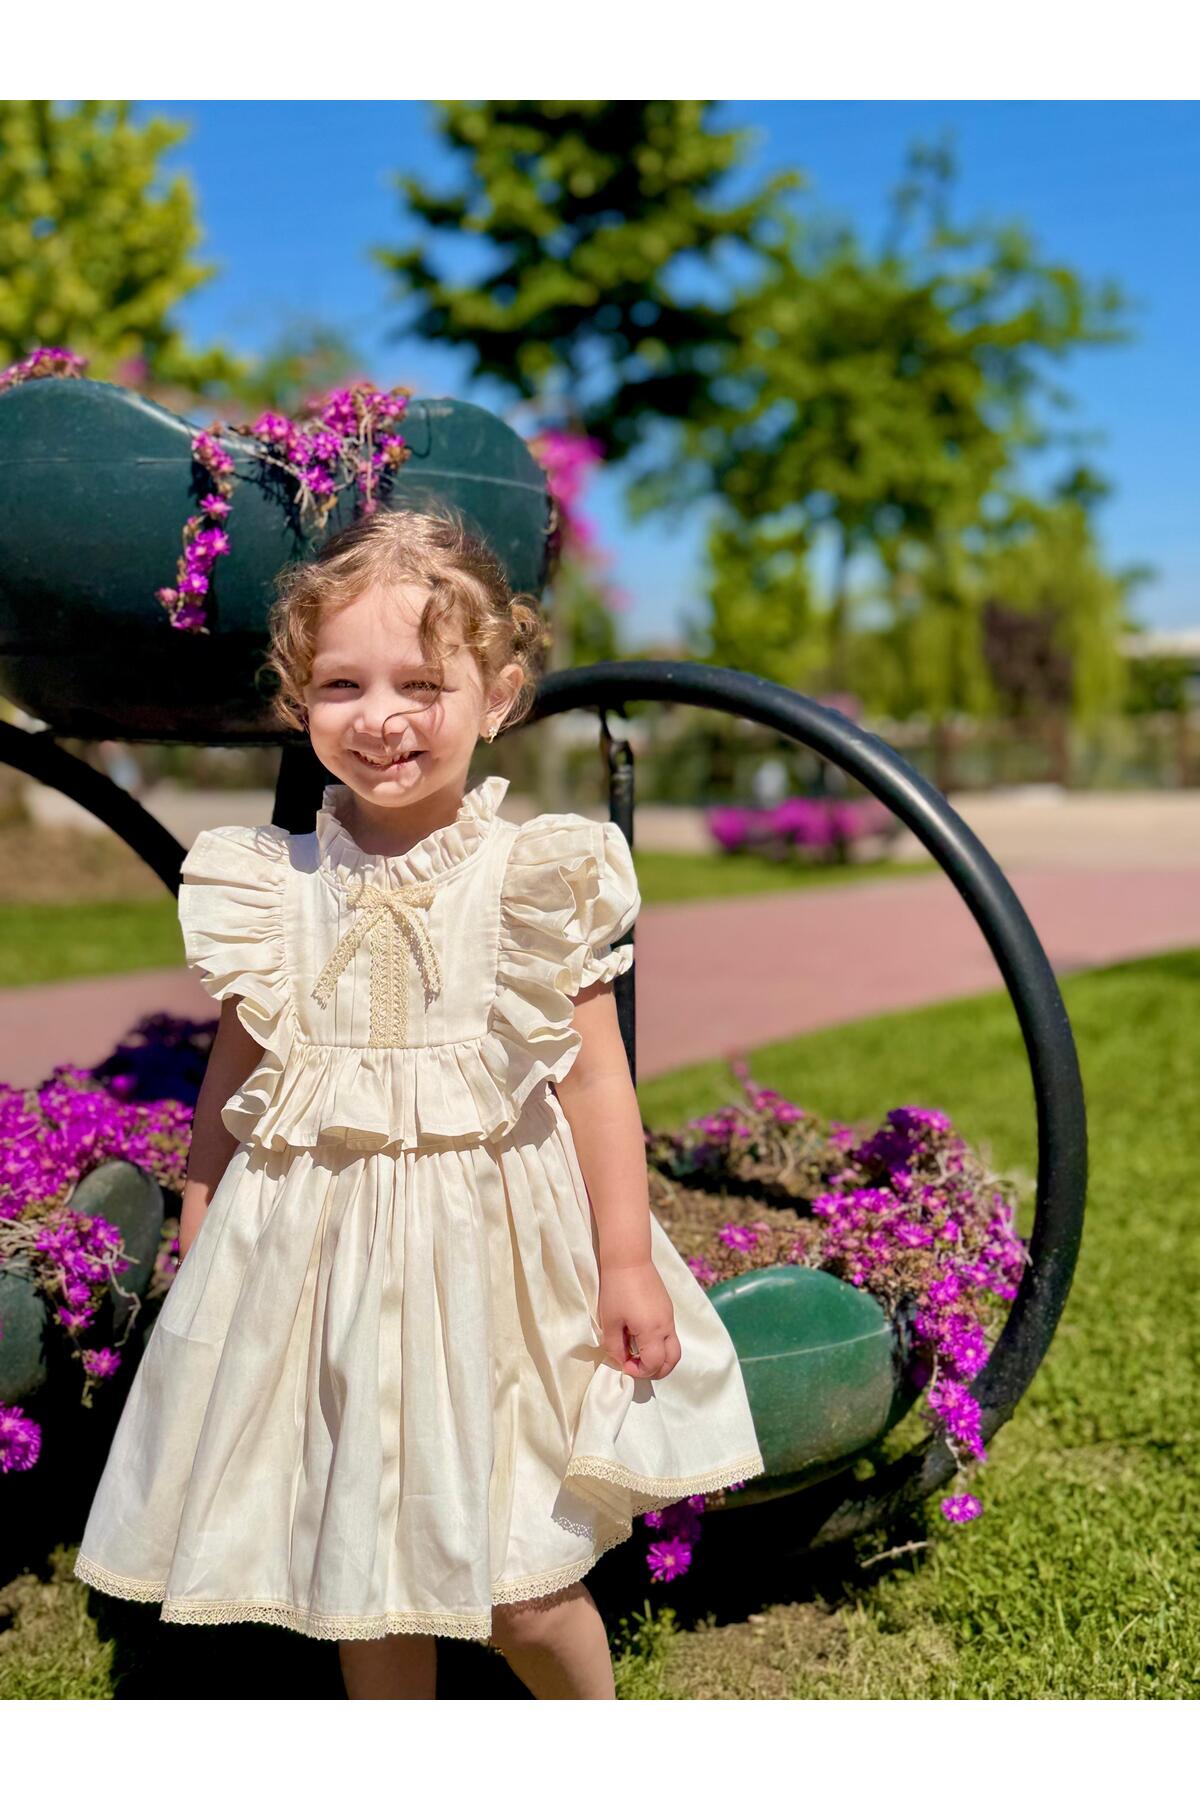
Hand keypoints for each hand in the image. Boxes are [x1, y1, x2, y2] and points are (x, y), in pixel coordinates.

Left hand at [598, 1260, 680, 1379]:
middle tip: (636, 1367)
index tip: (624, 1365)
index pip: (654, 1364)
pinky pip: (670, 1334)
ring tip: (638, 1354)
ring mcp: (669, 1316)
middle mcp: (666, 1326)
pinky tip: (640, 1336)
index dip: (639, 1371)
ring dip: (659, 1358)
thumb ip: (615, 1346)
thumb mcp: (610, 1321)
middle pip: (672, 1360)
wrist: (629, 1259)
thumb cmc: (616, 1290)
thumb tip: (621, 1360)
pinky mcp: (667, 1308)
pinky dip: (660, 1344)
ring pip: (673, 1348)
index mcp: (652, 1331)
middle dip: (656, 1370)